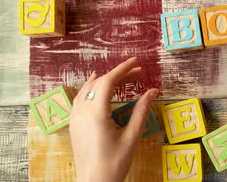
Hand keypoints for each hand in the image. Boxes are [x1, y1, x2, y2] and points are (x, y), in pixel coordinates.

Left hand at [69, 57, 158, 181]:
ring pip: (88, 89)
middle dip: (119, 75)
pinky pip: (80, 98)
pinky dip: (90, 88)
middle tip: (138, 74)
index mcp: (96, 113)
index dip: (123, 69)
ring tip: (122, 78)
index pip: (109, 81)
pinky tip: (96, 86)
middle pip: (100, 83)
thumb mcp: (132, 137)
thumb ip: (141, 111)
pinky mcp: (74, 124)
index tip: (136, 62)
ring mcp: (75, 117)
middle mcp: (82, 111)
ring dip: (105, 80)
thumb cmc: (114, 163)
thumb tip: (153, 91)